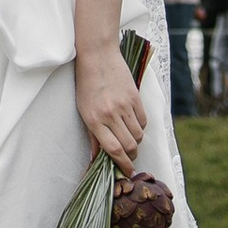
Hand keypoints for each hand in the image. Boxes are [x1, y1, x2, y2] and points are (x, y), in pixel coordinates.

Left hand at [76, 39, 146, 168]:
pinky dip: (140, 127)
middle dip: (131, 156)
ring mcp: (124, 105)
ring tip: (129, 138)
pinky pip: (143, 121)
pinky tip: (132, 123)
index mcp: (94, 120)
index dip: (123, 165)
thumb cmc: (86, 84)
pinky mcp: (135, 97)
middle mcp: (110, 114)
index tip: (127, 172)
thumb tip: (97, 158)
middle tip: (129, 157)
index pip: (113, 150)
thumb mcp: (84, 111)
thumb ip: (93, 136)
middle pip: (129, 146)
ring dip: (136, 142)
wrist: (98, 55)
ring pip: (138, 135)